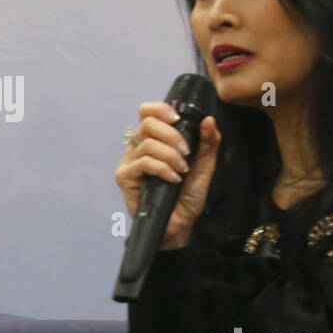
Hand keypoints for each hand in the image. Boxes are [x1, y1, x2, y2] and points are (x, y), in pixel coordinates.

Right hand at [115, 105, 221, 250]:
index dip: (161, 109)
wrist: (179, 224)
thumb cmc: (188, 195)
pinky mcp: (124, 176)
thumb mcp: (204, 166)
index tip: (178, 120)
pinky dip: (161, 168)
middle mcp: (138, 147)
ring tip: (182, 170)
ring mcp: (129, 161)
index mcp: (154, 139)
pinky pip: (142, 162)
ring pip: (147, 143)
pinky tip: (172, 179)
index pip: (148, 111)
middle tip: (186, 152)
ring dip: (170, 155)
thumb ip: (208, 142)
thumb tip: (208, 119)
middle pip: (147, 122)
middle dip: (172, 134)